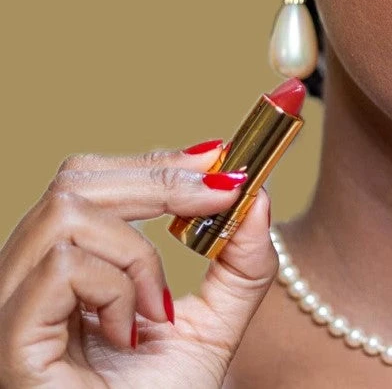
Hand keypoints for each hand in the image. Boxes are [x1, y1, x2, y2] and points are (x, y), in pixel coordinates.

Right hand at [0, 142, 276, 387]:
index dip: (155, 162)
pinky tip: (130, 333)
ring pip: (68, 215)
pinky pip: (63, 269)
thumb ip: (241, 266)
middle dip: (160, 178)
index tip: (221, 158)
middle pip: (74, 181)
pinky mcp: (11, 342)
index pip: (91, 182)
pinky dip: (115, 289)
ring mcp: (13, 311)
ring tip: (156, 309)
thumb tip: (258, 196)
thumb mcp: (216, 328)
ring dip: (137, 251)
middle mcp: (29, 283)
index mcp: (69, 272)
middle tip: (222, 194)